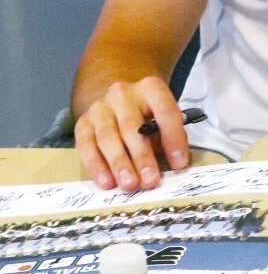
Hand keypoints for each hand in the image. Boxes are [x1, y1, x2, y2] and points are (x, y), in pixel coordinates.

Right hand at [74, 78, 190, 190]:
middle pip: (132, 126)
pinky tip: (107, 182)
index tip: (179, 164)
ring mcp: (99, 107)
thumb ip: (169, 136)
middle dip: (142, 157)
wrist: (116, 101)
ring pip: (107, 137)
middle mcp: (122, 94)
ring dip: (119, 164)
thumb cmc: (147, 115)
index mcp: (150, 88)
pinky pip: (86, 145)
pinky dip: (96, 166)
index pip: (165, 111)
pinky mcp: (82, 122)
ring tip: (129, 185)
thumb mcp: (164, 119)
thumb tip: (174, 163)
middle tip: (150, 181)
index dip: (173, 138)